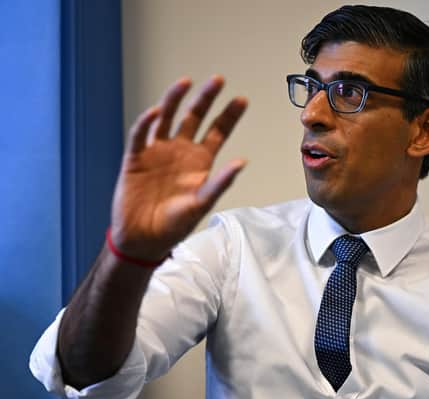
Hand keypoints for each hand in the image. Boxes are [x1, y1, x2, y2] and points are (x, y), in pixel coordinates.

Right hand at [110, 75, 246, 260]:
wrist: (143, 238)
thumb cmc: (175, 224)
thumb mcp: (202, 204)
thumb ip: (220, 182)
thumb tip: (242, 162)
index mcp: (200, 161)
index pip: (217, 132)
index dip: (229, 116)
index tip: (242, 99)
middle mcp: (180, 151)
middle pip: (194, 117)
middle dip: (205, 98)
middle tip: (218, 80)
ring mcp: (158, 151)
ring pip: (167, 118)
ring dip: (175, 99)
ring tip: (186, 82)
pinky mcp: (136, 157)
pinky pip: (140, 135)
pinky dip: (146, 122)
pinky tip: (155, 112)